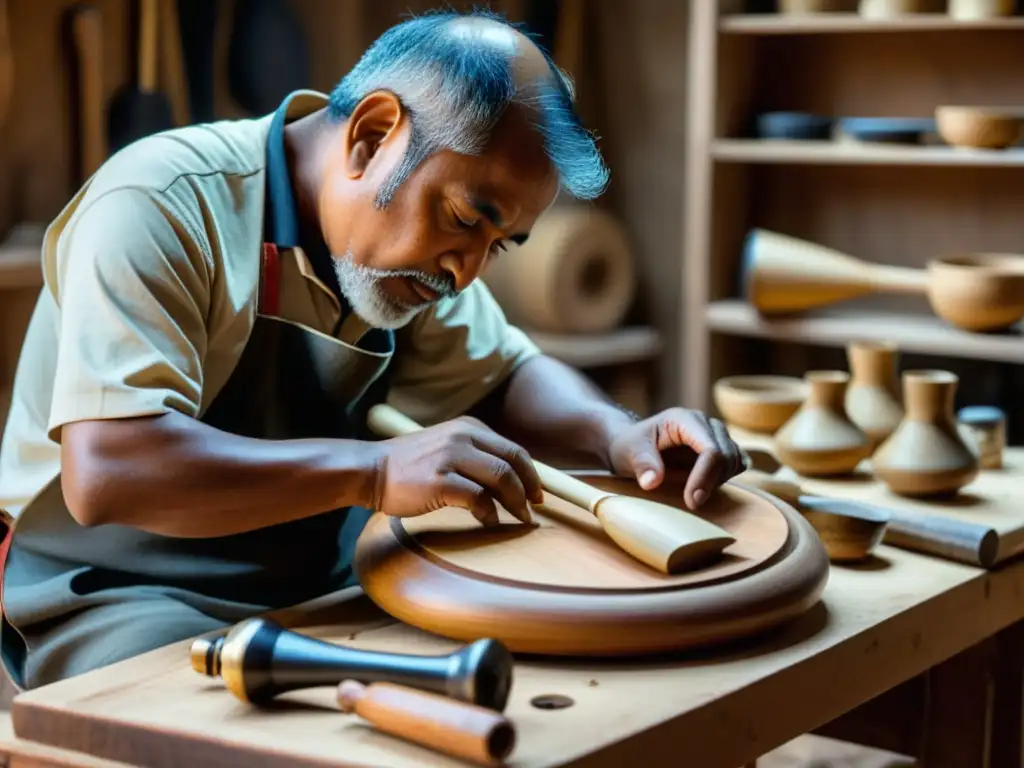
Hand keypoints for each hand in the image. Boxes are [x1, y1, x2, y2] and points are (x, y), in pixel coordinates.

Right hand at [369, 416, 543, 525]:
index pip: (513, 449)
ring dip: (516, 501)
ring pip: (501, 478)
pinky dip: (490, 513)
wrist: (371, 470)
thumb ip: (475, 456)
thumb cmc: (410, 466)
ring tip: (520, 518)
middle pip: (513, 461)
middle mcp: (462, 437)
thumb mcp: (446, 447)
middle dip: (530, 487)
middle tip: (534, 508)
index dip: (531, 473)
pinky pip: (479, 498)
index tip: (537, 493)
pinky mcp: (440, 481)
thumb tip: (509, 481)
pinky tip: (489, 522)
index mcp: (468, 428)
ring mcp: (451, 457)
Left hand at [605, 408, 747, 509]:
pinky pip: (736, 464)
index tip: (691, 501)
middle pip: (727, 455)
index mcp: (684, 419)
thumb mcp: (628, 453)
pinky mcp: (721, 447)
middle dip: (712, 482)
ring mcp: (715, 434)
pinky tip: (706, 486)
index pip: (710, 448)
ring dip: (719, 481)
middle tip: (691, 503)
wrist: (632, 445)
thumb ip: (641, 464)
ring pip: (735, 460)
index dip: (705, 477)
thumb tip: (651, 482)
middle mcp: (705, 423)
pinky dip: (726, 477)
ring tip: (694, 492)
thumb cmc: (630, 446)